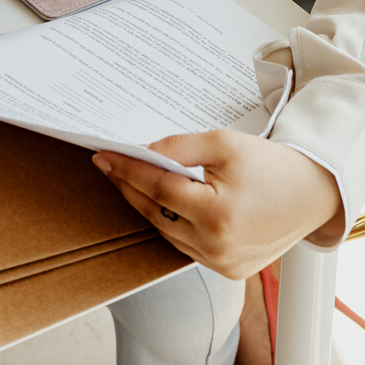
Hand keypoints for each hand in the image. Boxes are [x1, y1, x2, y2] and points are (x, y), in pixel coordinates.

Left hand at [92, 131, 343, 278]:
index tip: (103, 155)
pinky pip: (184, 245)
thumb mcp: (222, 144)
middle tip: (108, 164)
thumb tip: (142, 153)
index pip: (157, 189)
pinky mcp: (228, 271)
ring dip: (145, 206)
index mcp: (217, 214)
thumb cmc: (270, 165)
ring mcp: (222, 264)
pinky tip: (157, 202)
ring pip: (166, 232)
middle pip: (156, 213)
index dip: (127, 170)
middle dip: (129, 186)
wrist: (311, 193)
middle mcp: (217, 246)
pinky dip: (169, 223)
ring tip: (127, 179)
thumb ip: (178, 149)